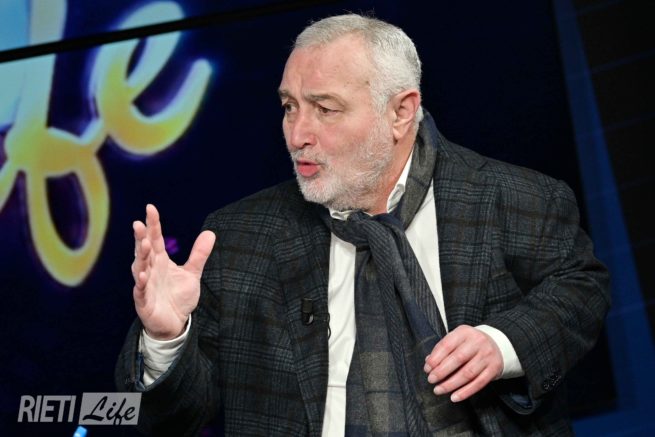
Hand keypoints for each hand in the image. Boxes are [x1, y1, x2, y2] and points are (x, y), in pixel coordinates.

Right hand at [132, 204, 214, 339]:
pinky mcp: (144, 302)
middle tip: (139, 223)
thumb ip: (199, 254)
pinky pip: (141, 291)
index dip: (152, 224)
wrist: (174, 324)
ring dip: (141, 256)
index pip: (155, 238)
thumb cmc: (178, 297)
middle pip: (144, 250)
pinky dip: (141, 283)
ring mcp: (145, 285)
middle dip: (141, 237)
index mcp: (160, 261)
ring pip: (140, 268)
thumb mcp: (192, 273)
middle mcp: (151, 270)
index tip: (150, 208)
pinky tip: (144, 274)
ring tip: (144, 244)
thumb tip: (210, 233)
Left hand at [423, 325, 502, 401]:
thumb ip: (442, 349)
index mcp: (464, 332)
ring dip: (451, 384)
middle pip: (457, 359)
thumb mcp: (457, 339)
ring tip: (438, 390)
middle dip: (442, 371)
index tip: (427, 369)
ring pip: (468, 373)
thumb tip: (428, 363)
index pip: (447, 345)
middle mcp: (478, 342)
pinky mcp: (494, 369)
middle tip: (431, 380)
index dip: (435, 358)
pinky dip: (465, 392)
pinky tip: (454, 397)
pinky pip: (479, 383)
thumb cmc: (470, 344)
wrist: (497, 344)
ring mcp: (487, 356)